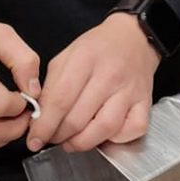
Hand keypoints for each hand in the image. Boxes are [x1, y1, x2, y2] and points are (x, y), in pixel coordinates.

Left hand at [27, 12, 157, 152]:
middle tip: (52, 137)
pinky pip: (131, 131)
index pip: (60, 101)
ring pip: (103, 129)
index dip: (44, 126)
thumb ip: (51, 85)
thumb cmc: (98, 48)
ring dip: (82, 143)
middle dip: (58, 136)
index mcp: (85, 59)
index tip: (34, 138)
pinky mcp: (145, 102)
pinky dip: (115, 140)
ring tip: (72, 141)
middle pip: (78, 119)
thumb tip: (39, 118)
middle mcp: (109, 75)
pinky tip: (103, 134)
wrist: (134, 38)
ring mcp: (130, 90)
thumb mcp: (67, 56)